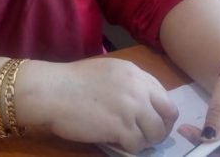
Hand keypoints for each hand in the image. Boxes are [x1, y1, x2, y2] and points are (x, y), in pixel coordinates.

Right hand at [19, 58, 178, 153]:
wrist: (51, 91)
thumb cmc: (71, 81)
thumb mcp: (106, 72)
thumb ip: (128, 84)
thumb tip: (143, 105)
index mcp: (134, 72)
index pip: (164, 96)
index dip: (160, 112)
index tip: (151, 121)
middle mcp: (137, 88)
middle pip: (168, 115)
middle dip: (160, 128)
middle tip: (146, 135)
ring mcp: (131, 108)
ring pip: (155, 133)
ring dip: (144, 140)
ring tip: (127, 138)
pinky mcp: (121, 128)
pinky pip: (137, 145)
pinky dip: (129, 147)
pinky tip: (116, 141)